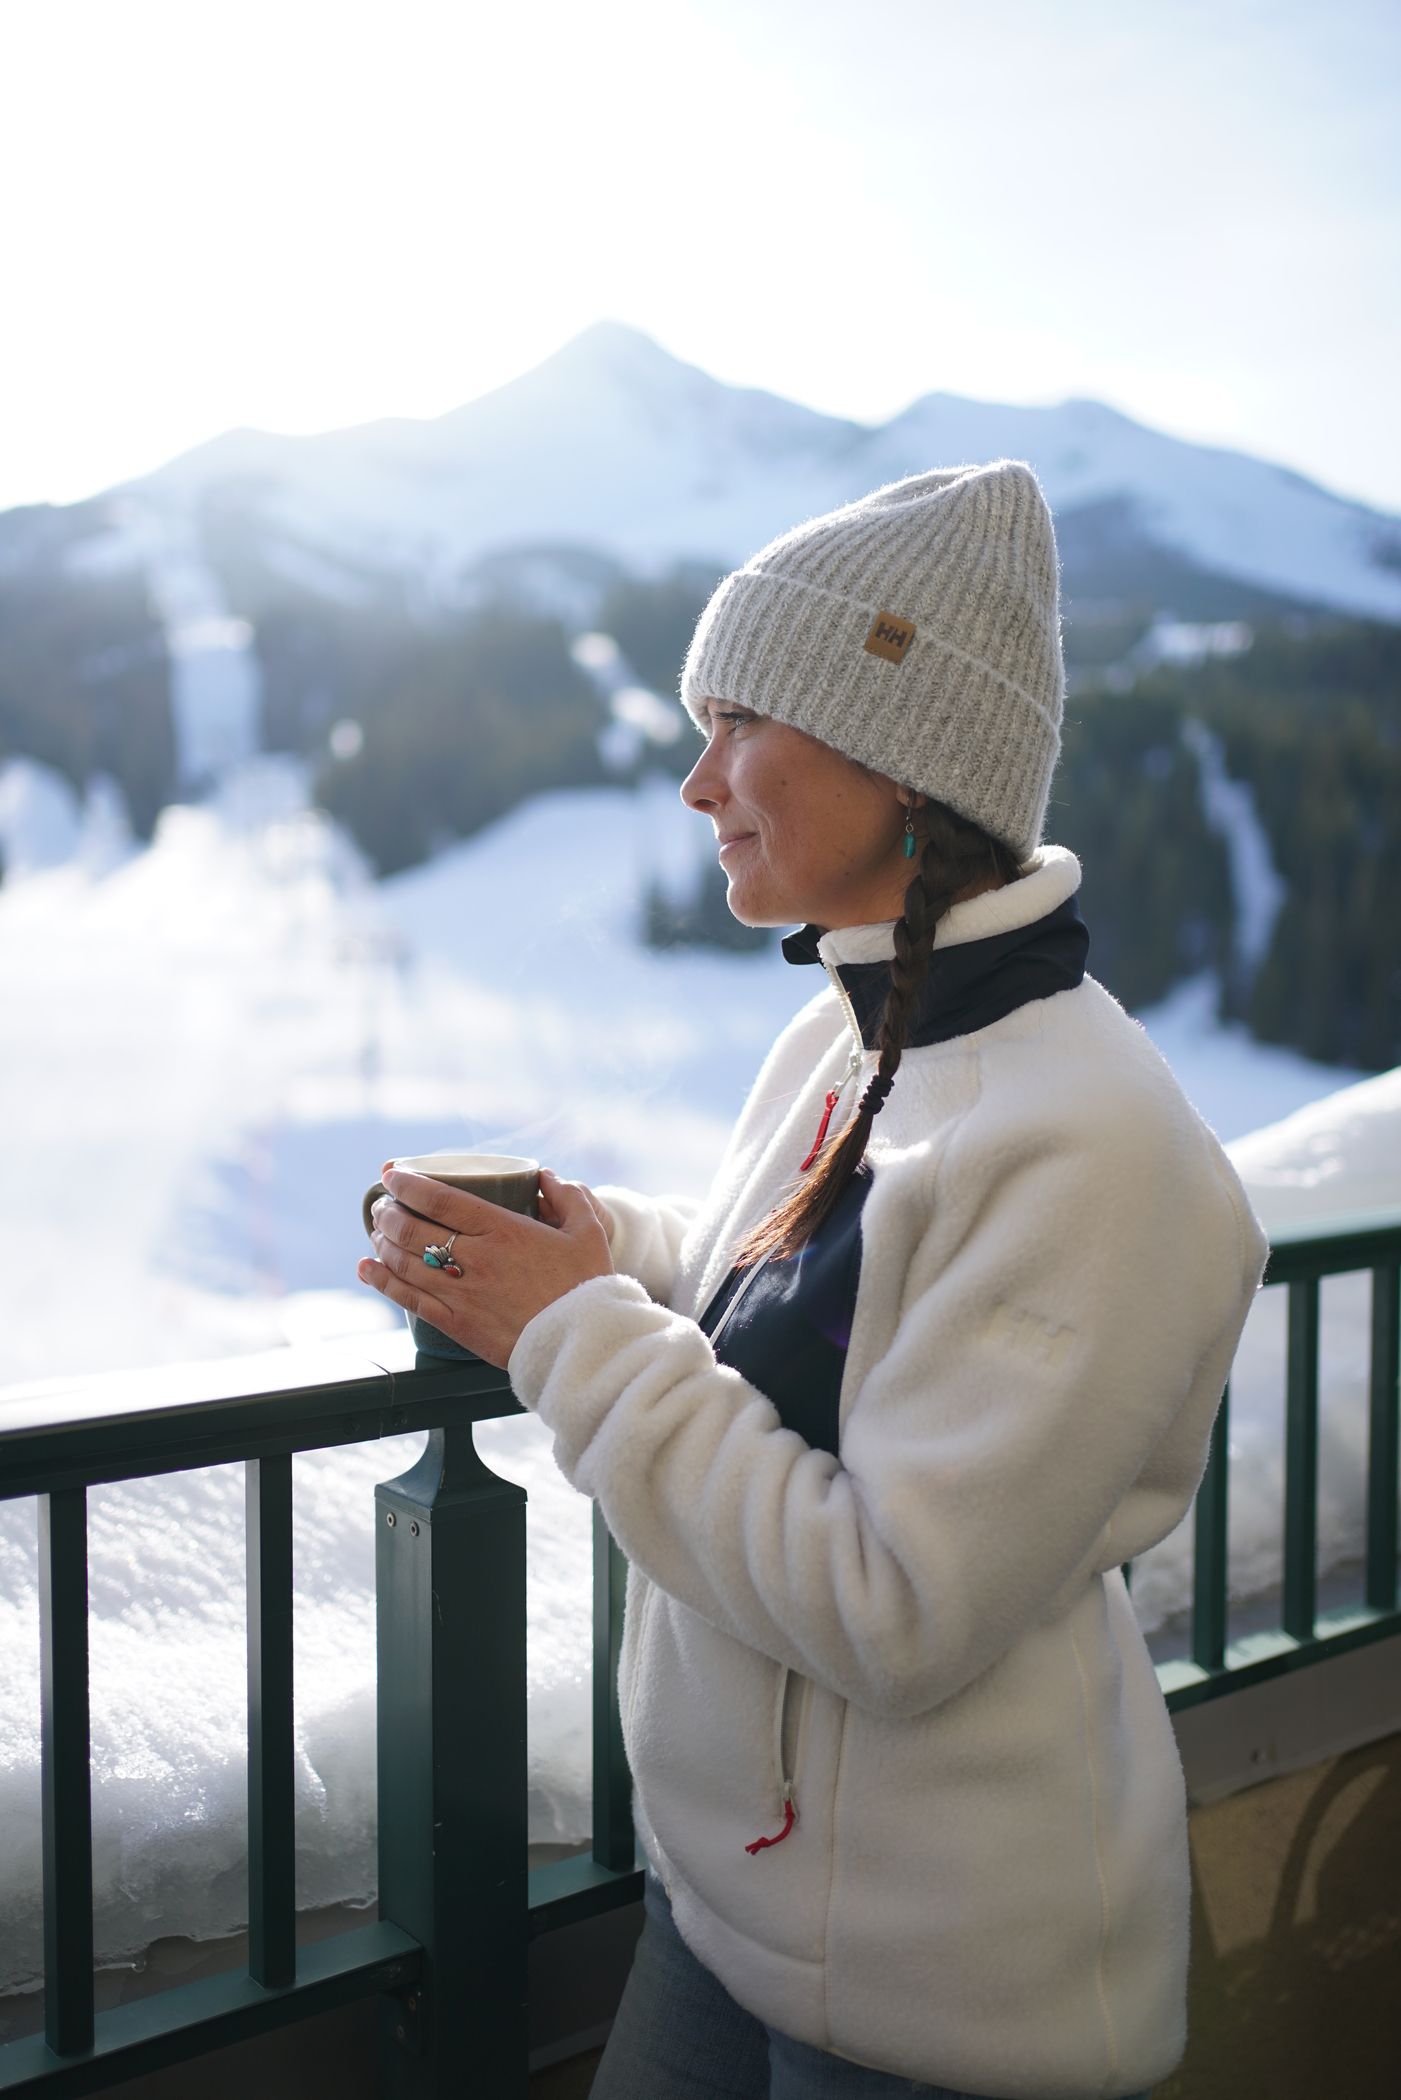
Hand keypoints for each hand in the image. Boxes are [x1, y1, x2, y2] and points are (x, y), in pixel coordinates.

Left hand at [358, 1164, 614, 1368]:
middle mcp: (475, 1259)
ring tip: (377, 1231)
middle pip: (412, 1229)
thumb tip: (545, 1177)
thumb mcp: (589, 1232)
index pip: (439, 1199)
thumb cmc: (587, 1288)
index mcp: (503, 1230)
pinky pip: (408, 1298)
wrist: (582, 1346)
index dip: (408, 1184)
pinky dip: (382, 1280)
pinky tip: (368, 1267)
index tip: (392, 1175)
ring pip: (404, 1262)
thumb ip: (568, 1197)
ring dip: (383, 1242)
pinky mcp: (456, 1325)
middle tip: (384, 1206)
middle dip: (388, 1213)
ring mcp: (461, 1294)